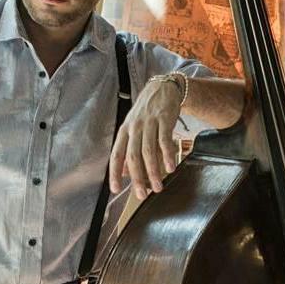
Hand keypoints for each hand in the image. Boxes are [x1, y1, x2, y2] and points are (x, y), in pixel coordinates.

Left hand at [109, 79, 181, 198]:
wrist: (163, 88)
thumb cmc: (147, 112)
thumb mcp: (133, 128)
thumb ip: (129, 150)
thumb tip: (124, 173)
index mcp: (124, 131)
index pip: (116, 155)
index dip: (114, 173)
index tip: (115, 189)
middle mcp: (134, 128)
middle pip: (133, 156)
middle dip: (137, 178)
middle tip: (141, 195)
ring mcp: (149, 123)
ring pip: (149, 152)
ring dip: (153, 172)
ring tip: (158, 187)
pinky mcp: (164, 120)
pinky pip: (165, 141)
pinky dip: (167, 156)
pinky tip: (170, 168)